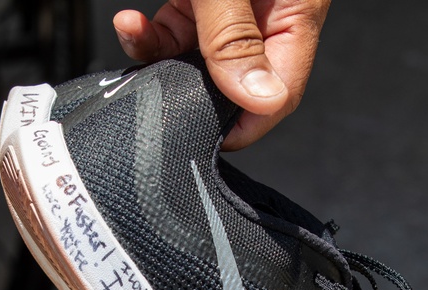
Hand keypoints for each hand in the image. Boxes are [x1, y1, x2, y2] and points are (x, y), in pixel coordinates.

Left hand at [113, 1, 330, 149]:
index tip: (204, 139)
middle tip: (157, 100)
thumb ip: (234, 37)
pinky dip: (149, 34)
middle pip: (233, 82)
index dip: (240, 123)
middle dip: (189, 92)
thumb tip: (257, 100)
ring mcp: (234, 8)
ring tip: (135, 40)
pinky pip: (176, 30)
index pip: (278, 93)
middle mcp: (267, 14)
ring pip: (195, 59)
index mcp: (296, 11)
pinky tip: (130, 23)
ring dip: (158, 59)